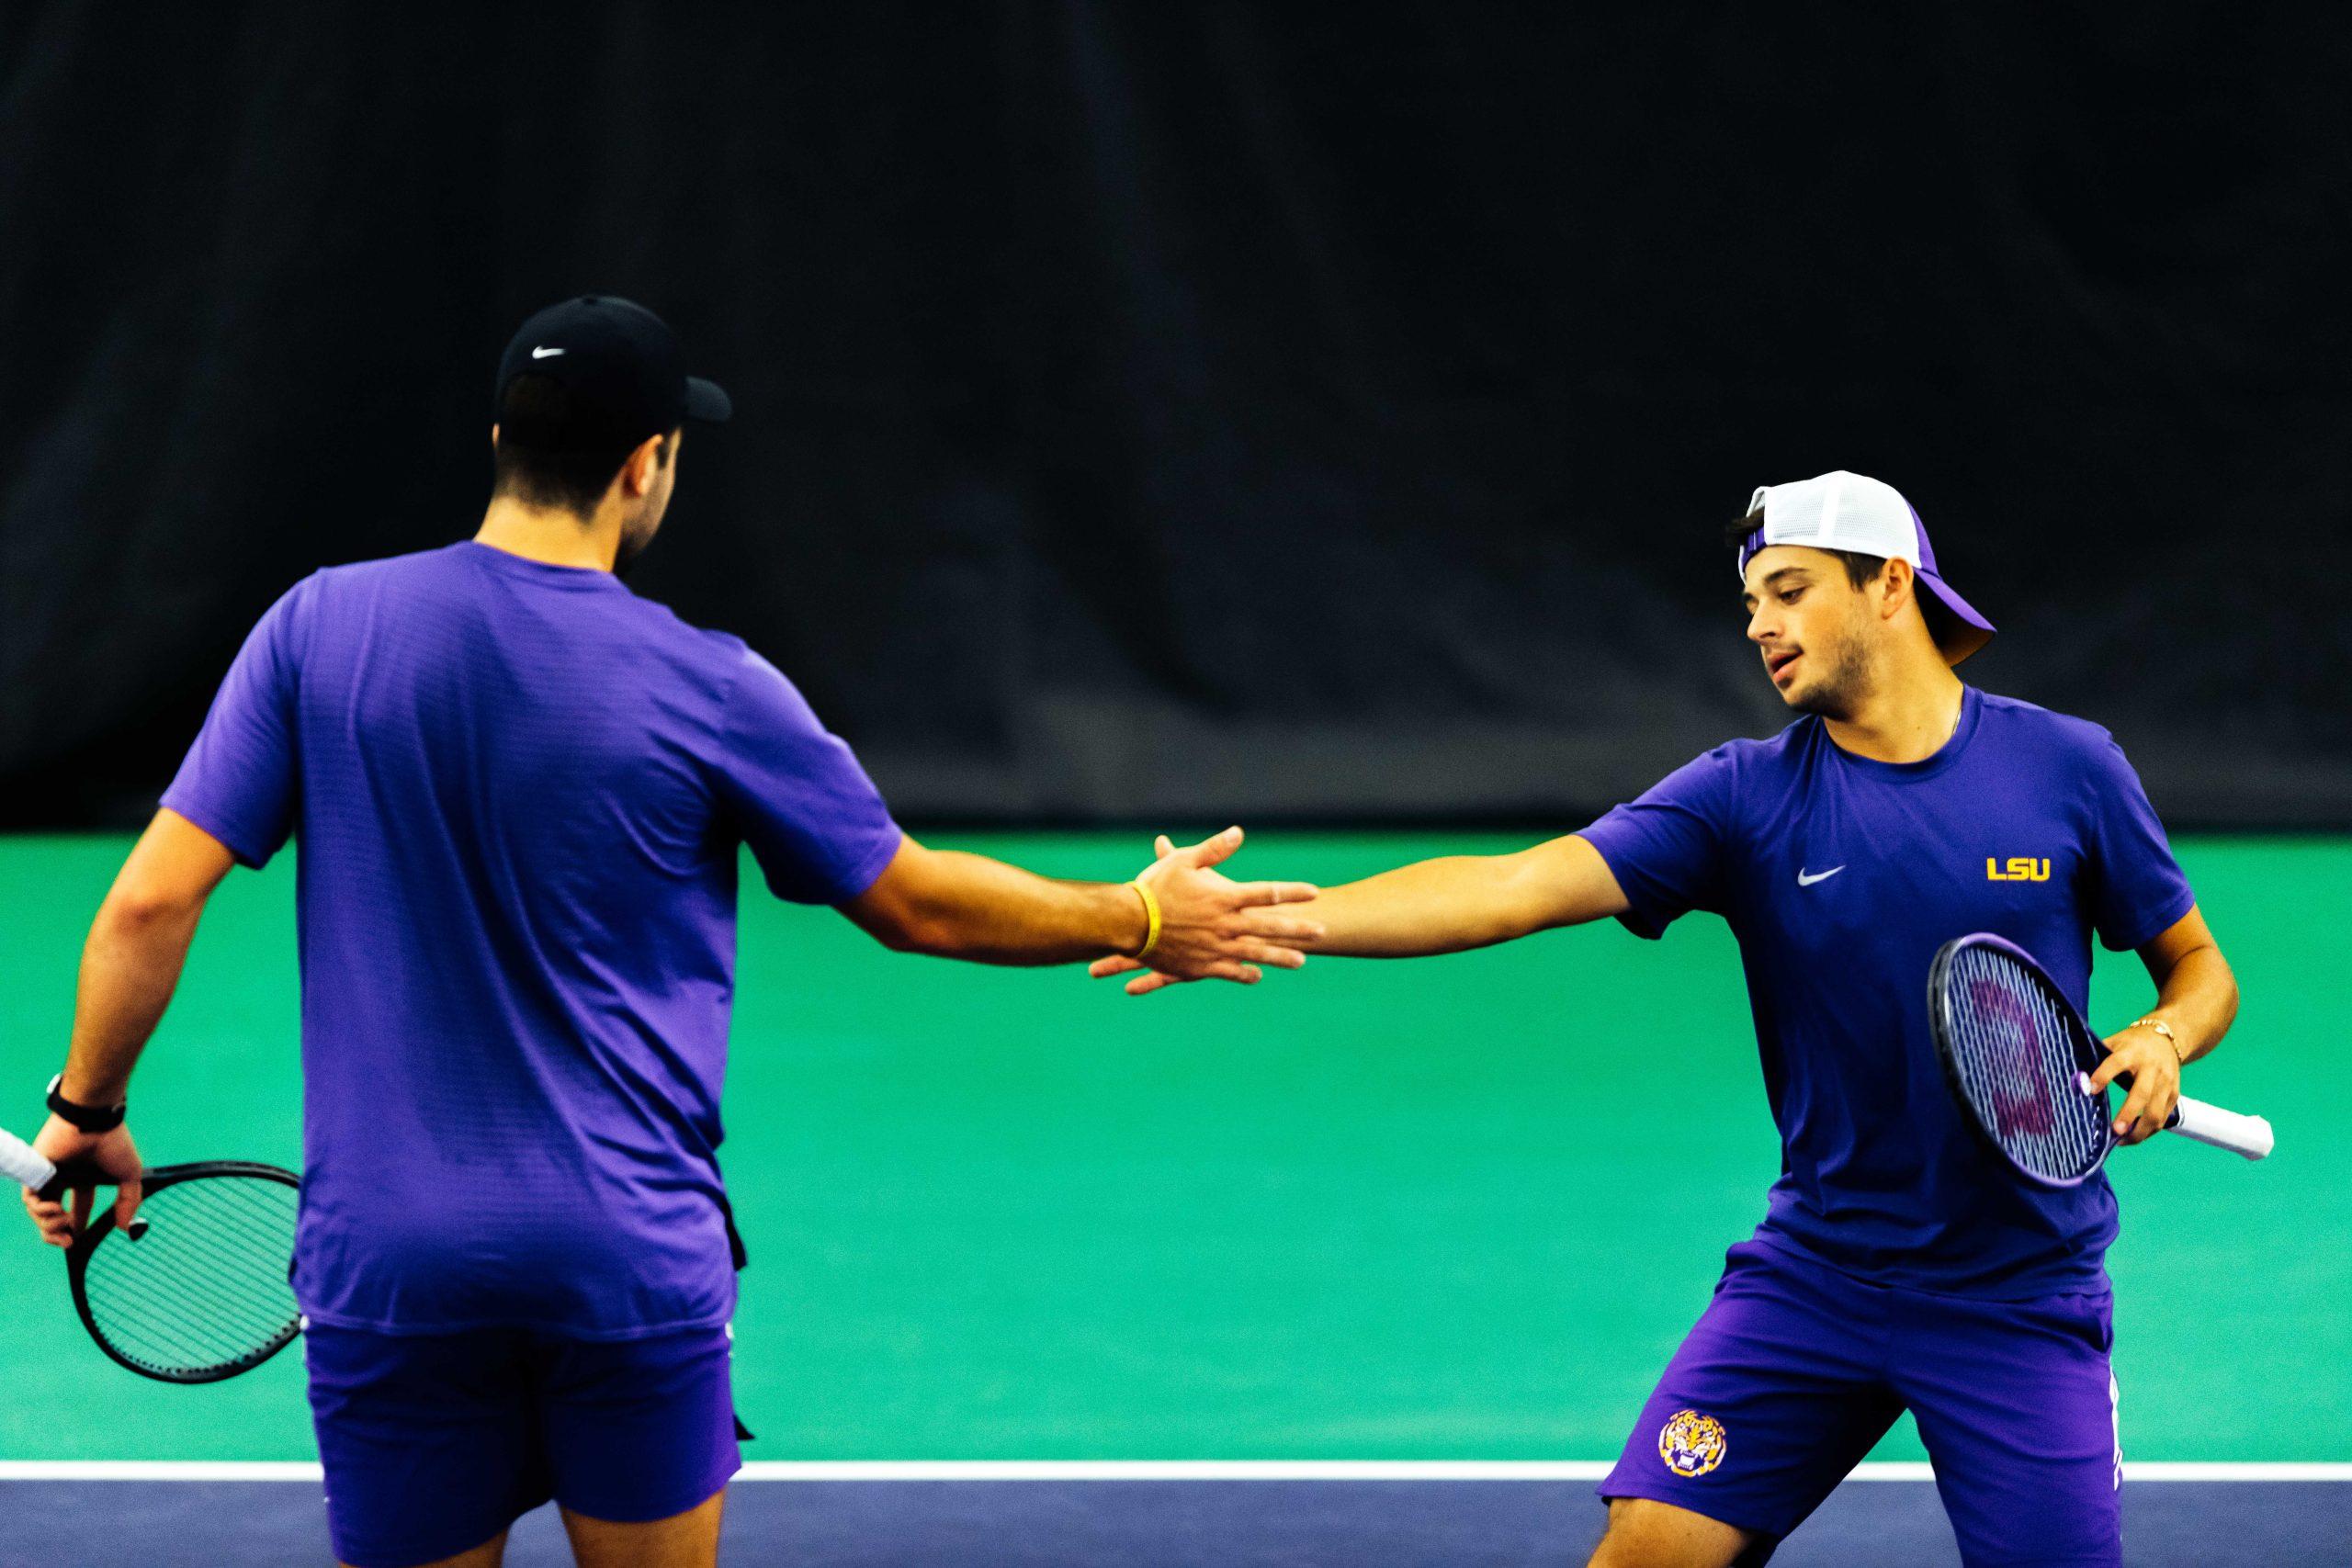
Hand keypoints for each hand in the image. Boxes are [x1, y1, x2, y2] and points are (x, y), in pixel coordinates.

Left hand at [20, 1115, 142, 1248]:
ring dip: (49, 1225)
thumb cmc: (114, 1143)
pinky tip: (55, 1211)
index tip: (79, 1239)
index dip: (77, 1224)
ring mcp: (49, 1176)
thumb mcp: (130, 1176)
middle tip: (67, 1243)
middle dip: (58, 1233)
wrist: (93, 1122)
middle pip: (54, 1213)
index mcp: (86, 1178)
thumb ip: (129, 1201)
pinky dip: (40, 1210)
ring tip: (62, 1225)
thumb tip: (126, 1228)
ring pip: (39, 1211)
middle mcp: (65, 1178)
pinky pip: (30, 1200)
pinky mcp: (36, 1173)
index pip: (79, 1206)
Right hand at [1090, 828, 1320, 995]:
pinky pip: (1229, 972)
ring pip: (1255, 954)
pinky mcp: (1201, 966)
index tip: (1313, 893)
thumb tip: (1239, 833)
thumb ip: (1214, 849)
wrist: (1128, 924)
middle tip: (1322, 932)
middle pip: (1269, 926)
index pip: (1266, 893)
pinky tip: (1257, 976)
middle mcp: (1225, 925)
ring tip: (1302, 961)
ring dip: (1280, 957)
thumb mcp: (1183, 861)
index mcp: (1224, 897)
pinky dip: (1245, 974)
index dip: (1292, 892)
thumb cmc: (1154, 888)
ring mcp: (1215, 948)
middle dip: (1298, 928)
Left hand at [2089, 1026, 2181, 1145]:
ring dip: (2140, 1130)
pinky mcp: (2174, 1094)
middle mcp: (2151, 1068)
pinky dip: (2150, 1130)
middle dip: (2128, 1114)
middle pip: (2141, 1094)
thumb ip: (2096, 1057)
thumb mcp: (2113, 1043)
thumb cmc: (2130, 1044)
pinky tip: (2134, 1135)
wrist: (2166, 1039)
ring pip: (2156, 1112)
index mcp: (2131, 1052)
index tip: (2090, 1091)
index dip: (2103, 1076)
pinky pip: (2163, 1117)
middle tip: (2115, 1131)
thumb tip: (2075, 1079)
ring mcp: (2166, 1083)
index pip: (2116, 1063)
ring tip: (2122, 1141)